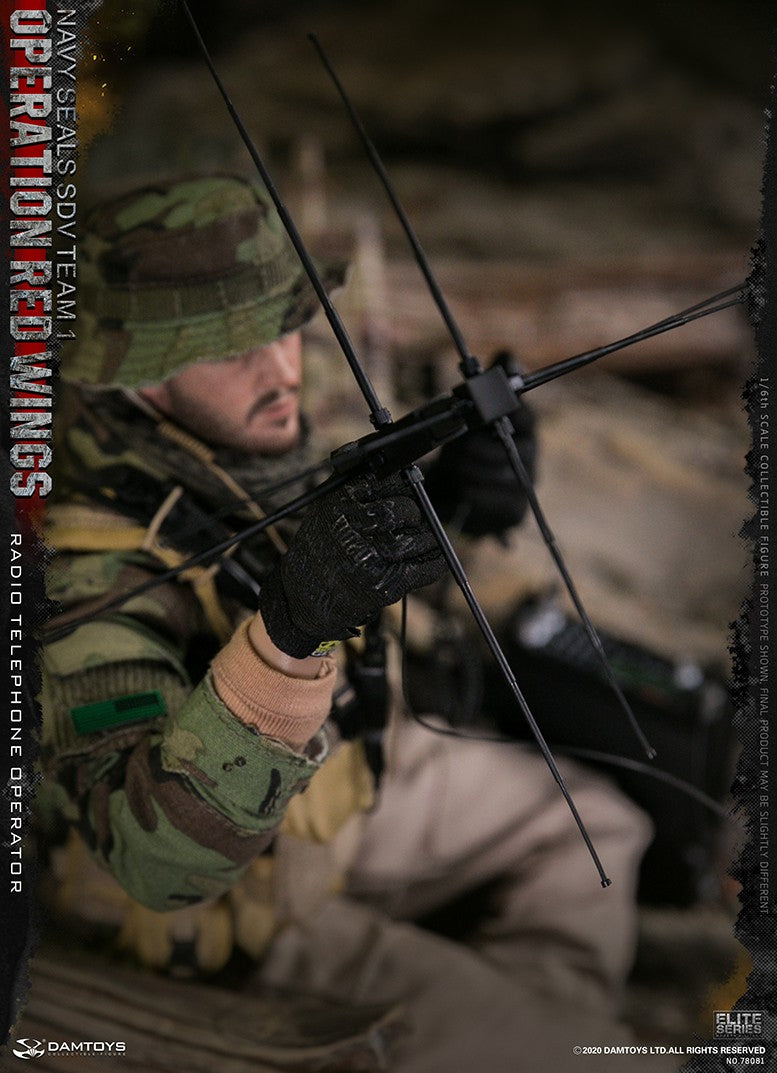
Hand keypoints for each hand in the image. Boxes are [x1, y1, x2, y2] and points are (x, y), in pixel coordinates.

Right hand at [259, 471, 445, 656]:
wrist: (303, 596)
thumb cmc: (321, 549)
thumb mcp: (326, 509)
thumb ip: (355, 488)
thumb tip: (399, 471)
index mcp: (338, 503)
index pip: (387, 480)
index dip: (401, 484)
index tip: (405, 489)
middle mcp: (352, 528)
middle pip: (406, 510)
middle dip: (414, 514)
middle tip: (412, 519)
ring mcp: (368, 558)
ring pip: (419, 539)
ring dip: (427, 540)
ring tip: (418, 541)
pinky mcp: (382, 584)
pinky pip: (425, 568)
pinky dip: (435, 563)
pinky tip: (432, 559)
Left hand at [423, 351, 536, 537]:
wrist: (451, 495)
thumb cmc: (463, 450)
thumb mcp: (469, 416)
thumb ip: (487, 387)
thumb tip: (509, 355)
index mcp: (524, 427)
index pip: (524, 414)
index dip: (502, 412)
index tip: (481, 413)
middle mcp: (530, 455)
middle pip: (502, 445)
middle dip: (470, 446)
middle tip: (454, 448)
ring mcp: (525, 485)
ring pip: (491, 472)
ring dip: (464, 469)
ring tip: (453, 467)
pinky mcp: (514, 511)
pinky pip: (486, 497)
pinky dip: (467, 491)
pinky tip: (461, 488)